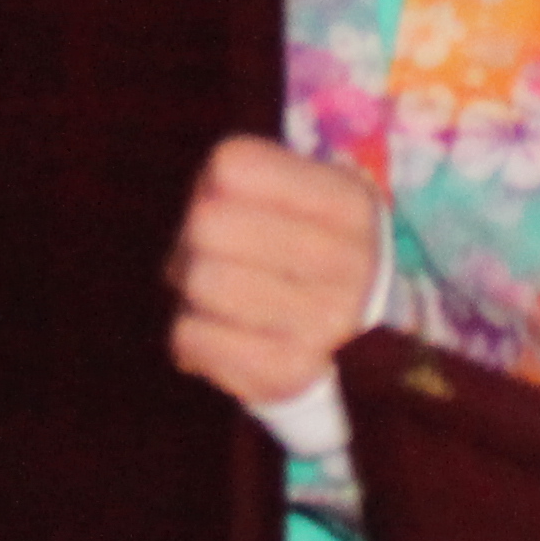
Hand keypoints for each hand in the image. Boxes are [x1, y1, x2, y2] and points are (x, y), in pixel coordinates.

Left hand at [166, 136, 383, 410]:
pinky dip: (190, 334)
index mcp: (350, 202)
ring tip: (219, 295)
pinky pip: (189, 336)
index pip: (234, 167)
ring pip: (200, 281)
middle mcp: (350, 263)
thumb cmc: (301, 243)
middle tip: (213, 255)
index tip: (232, 206)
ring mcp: (326, 323)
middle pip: (208, 224)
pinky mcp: (290, 373)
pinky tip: (222, 332)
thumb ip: (245, 176)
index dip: (212, 184)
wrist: (349, 332)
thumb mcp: (295, 189)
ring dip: (191, 288)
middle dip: (193, 239)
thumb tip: (200, 218)